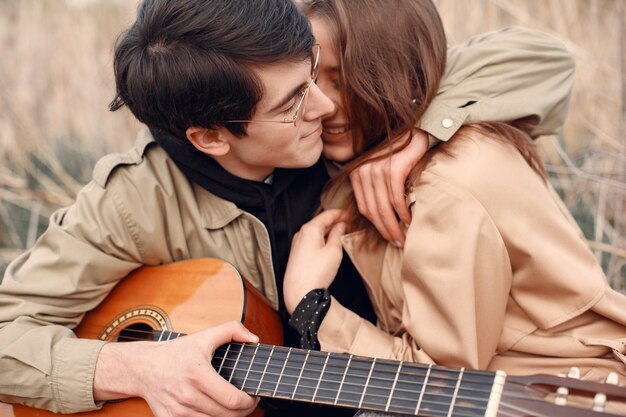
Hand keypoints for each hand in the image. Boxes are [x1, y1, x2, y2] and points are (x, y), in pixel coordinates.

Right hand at [94, 321, 259, 416]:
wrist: (143, 367)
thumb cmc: (176, 352)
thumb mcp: (204, 336)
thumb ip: (232, 330)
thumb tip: (254, 339)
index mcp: (198, 375)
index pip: (233, 400)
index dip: (250, 402)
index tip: (254, 396)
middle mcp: (187, 395)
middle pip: (227, 415)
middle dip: (244, 410)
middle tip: (248, 402)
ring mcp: (178, 411)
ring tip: (234, 407)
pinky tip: (217, 411)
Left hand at [283, 209, 345, 313]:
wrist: (300, 293)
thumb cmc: (316, 273)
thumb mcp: (334, 251)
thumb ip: (338, 234)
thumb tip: (341, 226)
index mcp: (309, 229)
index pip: (328, 214)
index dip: (342, 213)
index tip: (352, 214)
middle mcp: (301, 234)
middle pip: (321, 222)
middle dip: (336, 222)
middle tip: (351, 224)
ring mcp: (298, 244)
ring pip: (317, 232)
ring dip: (330, 231)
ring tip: (344, 234)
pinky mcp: (298, 254)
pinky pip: (312, 241)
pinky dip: (323, 240)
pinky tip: (332, 245)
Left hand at [349, 129, 428, 246]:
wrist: (417, 130)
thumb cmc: (400, 153)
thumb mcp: (380, 169)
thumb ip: (375, 188)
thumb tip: (381, 217)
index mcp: (357, 174)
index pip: (364, 208)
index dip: (375, 226)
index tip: (386, 236)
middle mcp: (363, 172)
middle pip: (373, 210)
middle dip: (385, 230)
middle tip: (397, 243)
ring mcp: (376, 170)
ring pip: (384, 207)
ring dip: (394, 226)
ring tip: (402, 237)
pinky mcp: (392, 169)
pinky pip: (396, 198)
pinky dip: (402, 212)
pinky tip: (408, 220)